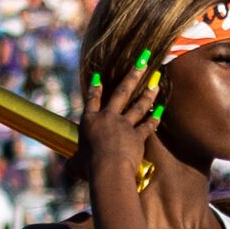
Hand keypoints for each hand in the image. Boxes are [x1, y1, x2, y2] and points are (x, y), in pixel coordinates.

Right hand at [79, 52, 156, 182]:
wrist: (108, 169)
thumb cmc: (88, 168)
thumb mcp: (76, 164)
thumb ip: (74, 163)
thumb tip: (69, 167)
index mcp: (89, 122)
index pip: (91, 100)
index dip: (95, 87)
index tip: (99, 75)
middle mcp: (108, 118)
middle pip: (121, 92)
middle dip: (133, 74)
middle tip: (143, 59)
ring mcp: (124, 126)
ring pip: (138, 105)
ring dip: (148, 93)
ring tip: (157, 80)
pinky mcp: (137, 137)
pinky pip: (148, 125)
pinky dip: (155, 118)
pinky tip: (161, 110)